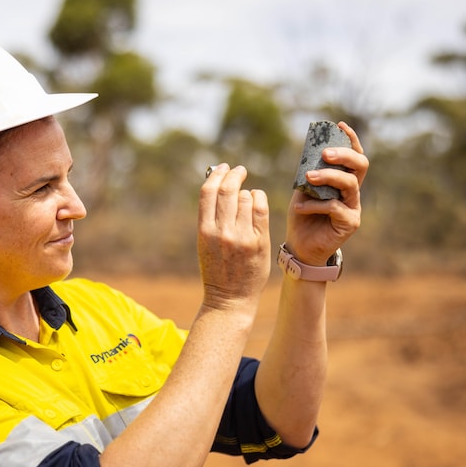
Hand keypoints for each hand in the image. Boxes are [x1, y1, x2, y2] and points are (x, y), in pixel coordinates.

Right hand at [198, 164, 270, 312]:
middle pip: (228, 189)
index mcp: (204, 231)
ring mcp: (242, 236)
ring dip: (246, 191)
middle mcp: (222, 232)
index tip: (222, 168)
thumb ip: (211, 217)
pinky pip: (260, 208)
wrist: (230, 298)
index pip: (208, 192)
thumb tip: (218, 184)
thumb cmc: (217, 268)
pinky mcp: (259, 241)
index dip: (216, 174)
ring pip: (245, 197)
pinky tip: (256, 199)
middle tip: (239, 170)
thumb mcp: (206, 243)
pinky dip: (258, 198)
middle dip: (233, 174)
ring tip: (246, 196)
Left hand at [285, 121, 368, 265]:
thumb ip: (309, 172)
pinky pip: (334, 206)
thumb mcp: (302, 189)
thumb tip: (307, 152)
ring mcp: (353, 207)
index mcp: (343, 181)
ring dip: (328, 177)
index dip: (351, 139)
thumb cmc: (302, 215)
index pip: (354, 156)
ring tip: (308, 177)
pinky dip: (315, 204)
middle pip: (360, 166)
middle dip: (345, 155)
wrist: (300, 245)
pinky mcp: (350, 223)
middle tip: (326, 153)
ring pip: (349, 184)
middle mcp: (352, 192)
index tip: (339, 125)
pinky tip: (300, 207)